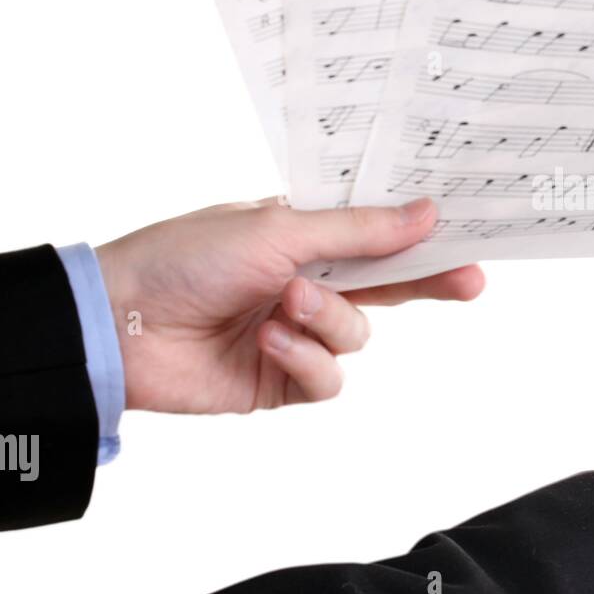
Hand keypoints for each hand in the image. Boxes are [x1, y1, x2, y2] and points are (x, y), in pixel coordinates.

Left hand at [95, 196, 481, 413]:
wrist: (121, 325)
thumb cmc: (188, 257)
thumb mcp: (279, 230)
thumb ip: (359, 231)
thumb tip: (427, 214)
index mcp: (305, 236)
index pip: (379, 236)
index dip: (424, 239)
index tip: (471, 238)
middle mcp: (306, 282)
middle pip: (387, 286)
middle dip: (425, 283)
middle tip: (469, 281)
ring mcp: (296, 333)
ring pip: (357, 335)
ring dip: (326, 319)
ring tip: (282, 305)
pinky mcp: (282, 379)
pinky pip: (328, 377)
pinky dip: (304, 358)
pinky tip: (268, 342)